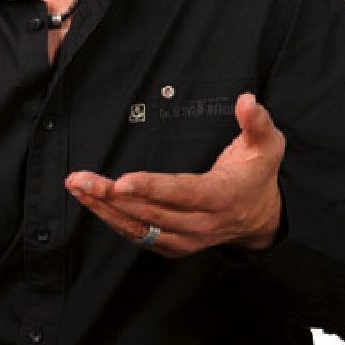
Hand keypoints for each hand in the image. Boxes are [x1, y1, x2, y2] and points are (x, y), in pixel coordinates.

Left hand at [65, 93, 284, 256]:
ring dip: (104, 209)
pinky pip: (139, 235)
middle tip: (81, 179)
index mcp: (222, 196)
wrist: (261, 216)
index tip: (122, 182)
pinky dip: (113, 220)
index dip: (152, 188)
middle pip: (152, 211)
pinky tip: (92, 203)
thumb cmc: (257, 173)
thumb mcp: (267, 145)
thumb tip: (247, 99)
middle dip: (112, 196)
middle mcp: (203, 223)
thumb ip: (257, 122)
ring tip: (77, 188)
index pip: (183, 193)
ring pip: (140, 227)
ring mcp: (187, 238)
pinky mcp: (174, 245)